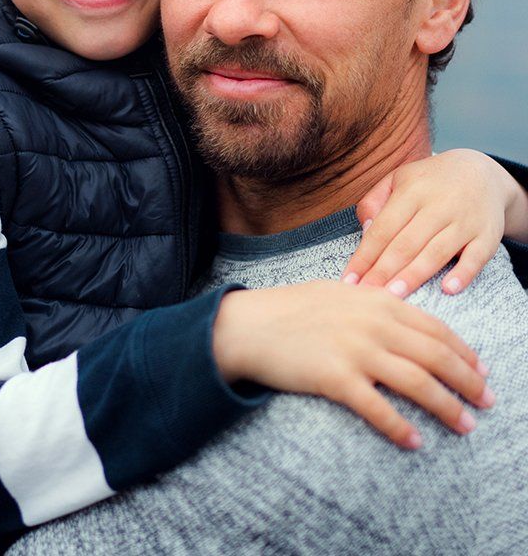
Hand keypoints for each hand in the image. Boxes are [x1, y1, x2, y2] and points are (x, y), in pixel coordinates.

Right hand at [212, 280, 492, 448]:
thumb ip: (375, 304)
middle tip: (487, 402)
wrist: (249, 325)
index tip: (481, 370)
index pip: (435, 328)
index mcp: (377, 301)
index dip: (464, 352)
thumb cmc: (291, 309)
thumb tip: (405, 319)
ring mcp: (355, 350)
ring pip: (417, 382)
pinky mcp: (336, 378)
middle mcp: (373, 323)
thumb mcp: (340, 294)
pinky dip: (401, 427)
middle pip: (436, 356)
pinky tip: (415, 441)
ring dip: (447, 407)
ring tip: (464, 425)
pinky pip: (379, 409)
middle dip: (468, 381)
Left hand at [342, 150, 521, 296]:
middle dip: (384, 271)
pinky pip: (476, 257)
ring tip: (393, 297)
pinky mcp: (487, 234)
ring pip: (436, 252)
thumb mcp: (398, 179)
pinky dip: (463, 273)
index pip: (383, 228)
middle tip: (366, 295)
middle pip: (406, 244)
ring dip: (414, 276)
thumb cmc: (430, 181)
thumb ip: (374, 201)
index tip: (349, 280)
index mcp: (412, 191)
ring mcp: (465, 220)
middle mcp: (438, 205)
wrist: (482, 171)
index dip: (365, 256)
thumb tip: (365, 231)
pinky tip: (448, 289)